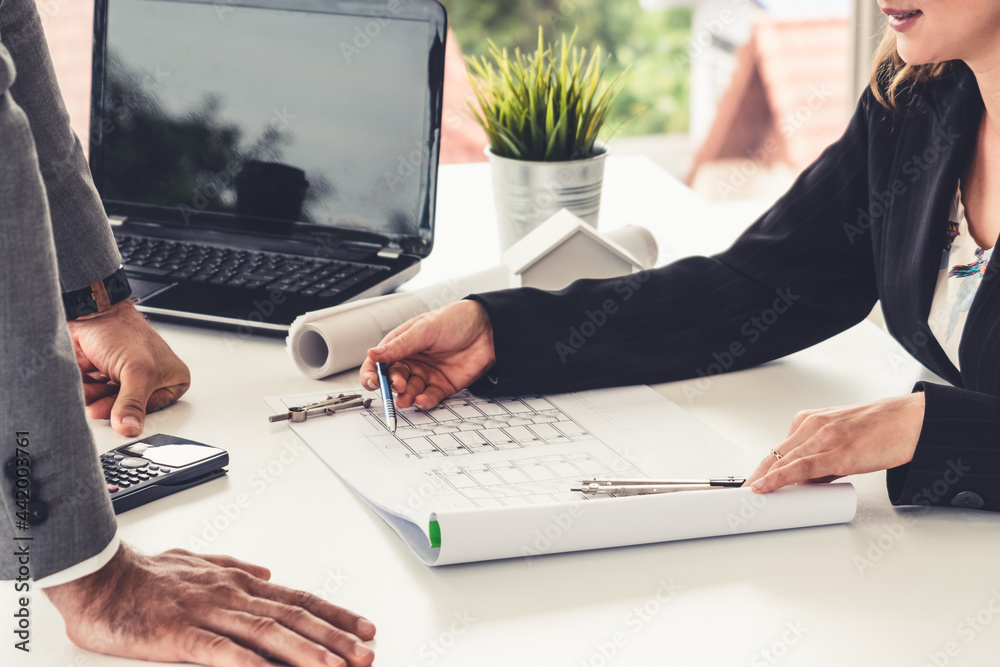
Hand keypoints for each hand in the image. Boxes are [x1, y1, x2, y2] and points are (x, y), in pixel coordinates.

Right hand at [44, 543, 375, 666]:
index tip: (365, 628)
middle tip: (366, 654)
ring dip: (304, 651)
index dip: (335, 615)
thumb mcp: (200, 564)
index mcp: (238, 583)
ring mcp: (207, 613)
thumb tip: (268, 573)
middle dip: (334, 637)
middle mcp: (232, 594)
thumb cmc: (146, 575)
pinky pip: (219, 651)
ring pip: (267, 632)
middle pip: (294, 617)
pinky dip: (247, 663)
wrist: (99, 575)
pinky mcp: (179, 634)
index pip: (299, 599)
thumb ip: (237, 568)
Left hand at [66, 300, 189, 436]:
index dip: (136, 414)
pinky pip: (94, 398)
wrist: (91, 313)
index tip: (121, 419)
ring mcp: (126, 380)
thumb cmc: (122, 330)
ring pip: (109, 405)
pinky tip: (86, 383)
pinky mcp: (104, 379)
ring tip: (94, 387)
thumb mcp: (136, 371)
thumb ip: (133, 403)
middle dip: (111, 406)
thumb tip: (130, 428)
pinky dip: (86, 393)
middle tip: (101, 406)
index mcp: (172, 379)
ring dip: (96, 400)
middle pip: (130, 409)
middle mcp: (150, 381)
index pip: (155, 410)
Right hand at [360, 300, 494, 409]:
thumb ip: (399, 345)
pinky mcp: (443, 386)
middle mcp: (413, 360)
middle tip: (398, 385)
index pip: (379, 362)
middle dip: (392, 385)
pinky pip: (429, 397)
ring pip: (410, 391)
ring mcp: (427, 374)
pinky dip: (424, 401)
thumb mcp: (424, 329)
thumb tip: (373, 354)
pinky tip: (422, 400)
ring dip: (406, 396)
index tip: (372, 382)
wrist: (489, 328)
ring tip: (407, 397)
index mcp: (402, 344)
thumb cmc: (457, 320)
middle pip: (393, 379)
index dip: (372, 373)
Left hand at [745, 393, 924, 492]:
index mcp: (810, 421)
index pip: (777, 449)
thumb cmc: (881, 430)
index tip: (748, 485)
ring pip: (783, 461)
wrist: (913, 422)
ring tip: (747, 499)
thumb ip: (821, 460)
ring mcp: (824, 437)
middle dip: (755, 478)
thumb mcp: (842, 440)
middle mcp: (812, 425)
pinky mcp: (839, 452)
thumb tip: (804, 484)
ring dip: (763, 482)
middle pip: (774, 456)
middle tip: (739, 497)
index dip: (760, 470)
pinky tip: (765, 487)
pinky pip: (802, 468)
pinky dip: (780, 479)